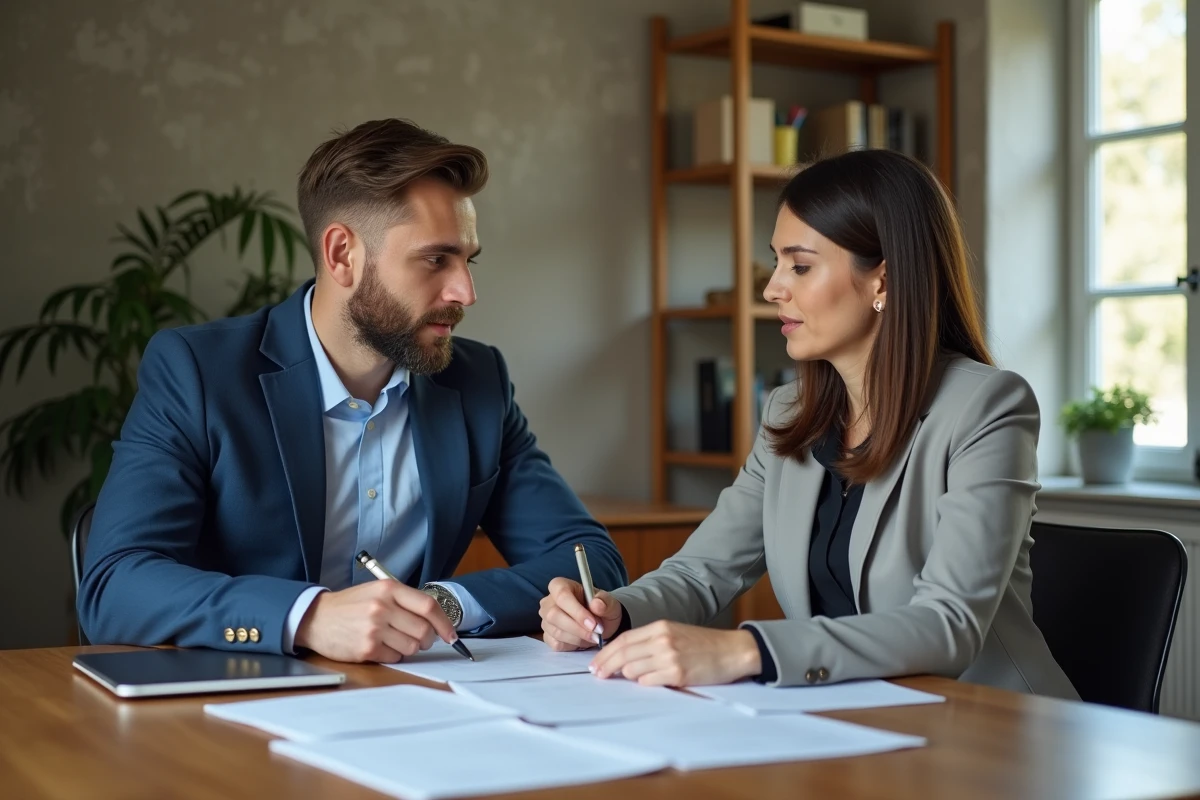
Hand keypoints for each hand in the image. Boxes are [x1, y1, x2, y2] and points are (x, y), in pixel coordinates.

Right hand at [294, 581, 458, 662]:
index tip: (452, 635)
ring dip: (409, 647)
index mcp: (388, 589)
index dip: (445, 623)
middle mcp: (382, 607)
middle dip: (427, 639)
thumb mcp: (377, 591)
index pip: (429, 606)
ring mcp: (374, 629)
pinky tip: (379, 646)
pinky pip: (395, 657)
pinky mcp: (366, 649)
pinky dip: (393, 655)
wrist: (316, 618)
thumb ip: (404, 601)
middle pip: (424, 630)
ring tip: (393, 640)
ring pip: (412, 646)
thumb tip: (436, 621)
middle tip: (419, 638)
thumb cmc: (350, 605)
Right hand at [539, 577, 623, 650]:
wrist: (600, 624)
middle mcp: (548, 602)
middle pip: (554, 615)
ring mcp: (546, 620)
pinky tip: (583, 640)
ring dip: (578, 638)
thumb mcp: (610, 603)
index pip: (562, 595)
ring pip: (556, 632)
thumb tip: (596, 604)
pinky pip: (557, 644)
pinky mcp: (547, 636)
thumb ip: (605, 602)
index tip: (593, 624)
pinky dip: (573, 645)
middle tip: (596, 634)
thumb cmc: (602, 609)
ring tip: (594, 636)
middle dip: (578, 628)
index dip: (577, 611)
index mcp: (560, 585)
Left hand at [589, 621, 760, 686]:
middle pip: (623, 654)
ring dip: (629, 676)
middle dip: (606, 666)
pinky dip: (646, 683)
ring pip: (633, 670)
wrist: (733, 651)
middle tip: (598, 675)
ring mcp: (669, 657)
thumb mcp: (676, 633)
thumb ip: (651, 641)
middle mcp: (662, 639)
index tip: (596, 663)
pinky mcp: (677, 674)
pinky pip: (648, 682)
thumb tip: (625, 658)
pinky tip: (652, 681)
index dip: (606, 653)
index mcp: (660, 626)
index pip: (623, 639)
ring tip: (635, 677)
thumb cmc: (705, 644)